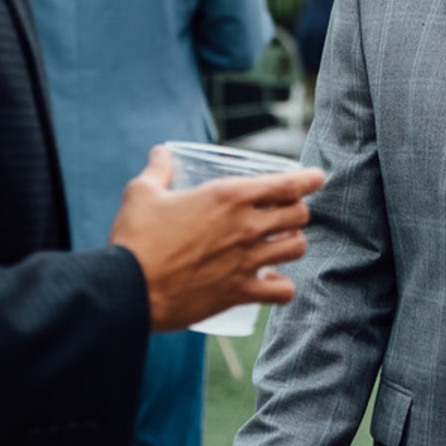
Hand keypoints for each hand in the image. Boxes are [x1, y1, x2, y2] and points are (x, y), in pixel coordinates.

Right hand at [108, 146, 324, 332]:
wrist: (128, 288)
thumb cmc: (135, 238)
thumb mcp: (142, 193)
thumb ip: (157, 170)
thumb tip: (160, 152)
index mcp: (228, 196)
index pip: (286, 183)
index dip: (308, 179)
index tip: (317, 178)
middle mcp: (245, 226)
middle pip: (299, 215)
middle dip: (297, 212)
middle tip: (287, 213)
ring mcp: (246, 261)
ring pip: (297, 249)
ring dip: (292, 244)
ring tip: (280, 244)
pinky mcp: (240, 292)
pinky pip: (283, 291)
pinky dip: (282, 287)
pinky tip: (272, 282)